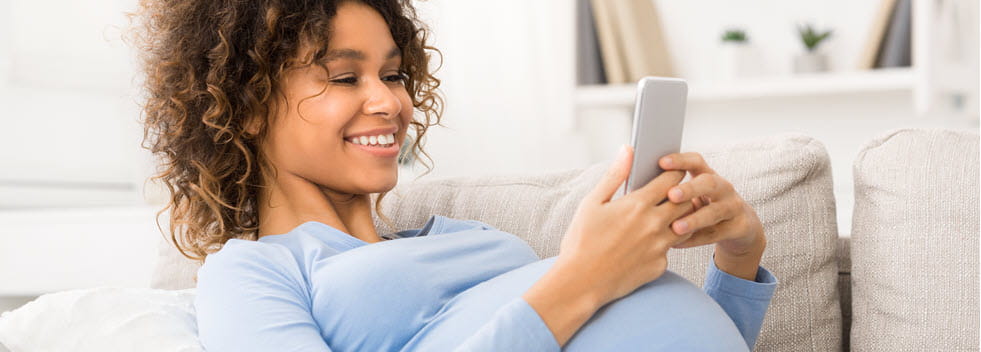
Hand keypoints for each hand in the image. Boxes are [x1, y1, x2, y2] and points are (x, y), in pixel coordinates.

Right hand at [557, 145, 694, 305]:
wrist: (581, 282)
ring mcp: (660, 247)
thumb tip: (628, 150)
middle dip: (681, 194)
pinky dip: (663, 244)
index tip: (669, 171)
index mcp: (638, 205)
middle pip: (685, 201)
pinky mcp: (660, 265)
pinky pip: (669, 249)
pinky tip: (646, 244)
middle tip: (670, 193)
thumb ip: (615, 175)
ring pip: (684, 225)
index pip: (671, 179)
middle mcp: (654, 225)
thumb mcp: (592, 203)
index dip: (673, 172)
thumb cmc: (582, 241)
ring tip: (660, 216)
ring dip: (678, 218)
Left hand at [658, 152, 765, 279]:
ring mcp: (733, 206)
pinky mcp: (739, 227)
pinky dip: (696, 239)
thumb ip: (671, 190)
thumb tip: (639, 188)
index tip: (661, 162)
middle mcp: (722, 187)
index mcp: (707, 175)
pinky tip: (678, 243)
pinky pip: (717, 233)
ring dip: (694, 219)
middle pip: (709, 182)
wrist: (739, 228)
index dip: (680, 160)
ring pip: (715, 211)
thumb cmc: (703, 209)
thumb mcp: (691, 196)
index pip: (696, 161)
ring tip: (675, 226)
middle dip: (690, 188)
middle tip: (672, 195)